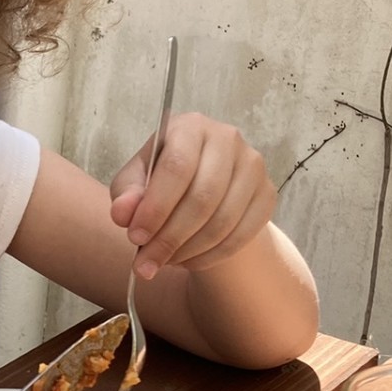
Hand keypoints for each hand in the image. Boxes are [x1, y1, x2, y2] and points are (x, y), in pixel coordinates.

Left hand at [108, 113, 274, 277]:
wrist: (202, 188)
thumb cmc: (162, 181)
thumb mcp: (135, 183)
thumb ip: (126, 196)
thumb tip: (123, 213)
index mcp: (190, 126)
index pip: (177, 166)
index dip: (155, 207)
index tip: (135, 237)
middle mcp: (227, 139)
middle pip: (203, 196)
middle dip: (170, 237)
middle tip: (146, 264)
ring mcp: (252, 166)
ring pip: (223, 220)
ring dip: (189, 250)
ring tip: (165, 262)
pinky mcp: (267, 194)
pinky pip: (242, 235)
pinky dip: (212, 256)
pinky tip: (190, 261)